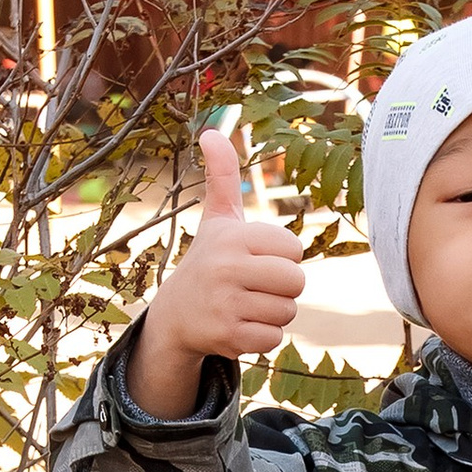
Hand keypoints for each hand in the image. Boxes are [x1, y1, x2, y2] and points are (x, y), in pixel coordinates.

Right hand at [130, 128, 305, 417]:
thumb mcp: (218, 219)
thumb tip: (211, 131)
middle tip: (254, 286)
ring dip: (272, 313)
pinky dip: (261, 337)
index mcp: (233, 236)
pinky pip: (273, 339)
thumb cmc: (209, 260)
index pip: (294, 250)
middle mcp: (227, 267)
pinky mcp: (227, 337)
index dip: (282, 258)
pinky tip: (238, 326)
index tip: (255, 259)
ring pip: (287, 312)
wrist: (175, 315)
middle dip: (282, 288)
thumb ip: (224, 177)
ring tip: (245, 305)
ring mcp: (226, 303)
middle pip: (296, 282)